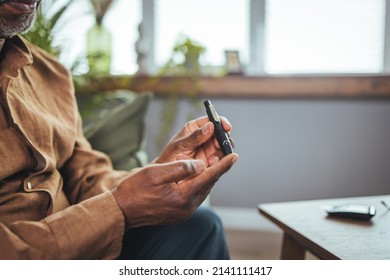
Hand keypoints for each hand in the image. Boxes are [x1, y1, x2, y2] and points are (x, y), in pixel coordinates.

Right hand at [112, 155, 237, 227]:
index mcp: (183, 196)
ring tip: (215, 162)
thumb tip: (200, 164)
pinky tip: (199, 176)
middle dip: (218, 168)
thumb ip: (180, 168)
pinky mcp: (179, 213)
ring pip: (203, 189)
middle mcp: (187, 206)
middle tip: (226, 154)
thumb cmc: (135, 190)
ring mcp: (184, 212)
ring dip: (209, 176)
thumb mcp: (156, 173)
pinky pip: (195, 195)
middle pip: (209, 183)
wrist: (122, 211)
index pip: (209, 177)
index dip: (223, 165)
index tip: (234, 156)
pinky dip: (200, 183)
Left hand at [154, 116, 233, 166]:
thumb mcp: (179, 146)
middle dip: (223, 139)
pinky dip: (220, 161)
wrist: (166, 178)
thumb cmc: (168, 159)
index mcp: (195, 128)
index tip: (226, 127)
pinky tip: (211, 164)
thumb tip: (210, 126)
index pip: (212, 120)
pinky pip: (222, 159)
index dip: (221, 122)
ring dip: (222, 151)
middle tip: (218, 145)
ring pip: (224, 146)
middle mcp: (204, 137)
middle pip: (221, 133)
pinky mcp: (211, 161)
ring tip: (212, 159)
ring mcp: (209, 150)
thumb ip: (194, 137)